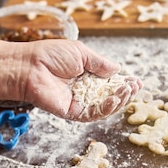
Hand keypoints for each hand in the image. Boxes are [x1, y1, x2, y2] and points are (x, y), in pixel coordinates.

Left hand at [19, 40, 141, 120]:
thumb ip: (100, 63)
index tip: (136, 81)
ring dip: (119, 100)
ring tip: (128, 91)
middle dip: (124, 92)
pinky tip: (115, 99)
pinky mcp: (72, 113)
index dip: (123, 82)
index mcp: (86, 75)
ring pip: (104, 107)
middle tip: (135, 87)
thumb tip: (118, 70)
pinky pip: (93, 114)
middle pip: (109, 96)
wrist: (30, 67)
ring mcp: (78, 102)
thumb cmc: (50, 56)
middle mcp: (83, 90)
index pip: (109, 82)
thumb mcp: (81, 53)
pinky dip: (106, 108)